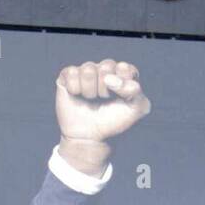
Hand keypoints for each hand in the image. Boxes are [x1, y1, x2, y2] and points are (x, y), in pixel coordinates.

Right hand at [56, 59, 150, 176]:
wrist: (90, 138)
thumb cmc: (113, 122)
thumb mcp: (136, 110)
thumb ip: (136, 92)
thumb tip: (110, 79)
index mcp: (123, 74)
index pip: (125, 68)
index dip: (122, 87)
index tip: (119, 100)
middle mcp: (105, 70)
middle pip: (106, 66)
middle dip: (105, 89)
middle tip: (103, 100)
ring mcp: (86, 72)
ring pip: (88, 69)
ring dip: (90, 91)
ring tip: (91, 100)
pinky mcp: (69, 76)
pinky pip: (72, 73)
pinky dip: (75, 89)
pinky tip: (77, 96)